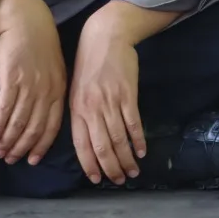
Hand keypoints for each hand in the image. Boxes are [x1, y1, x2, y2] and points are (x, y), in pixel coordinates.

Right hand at [0, 0, 66, 165]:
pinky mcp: (12, 77)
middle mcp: (47, 90)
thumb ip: (51, 92)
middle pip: (34, 127)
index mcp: (60, 90)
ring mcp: (30, 84)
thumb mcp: (54, 69)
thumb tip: (42, 117)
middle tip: (9, 159)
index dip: (41, 145)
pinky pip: (5, 107)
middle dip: (21, 146)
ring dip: (7, 139)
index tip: (31, 160)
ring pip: (19, 120)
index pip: (52, 125)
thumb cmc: (40, 45)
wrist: (27, 20)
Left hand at [70, 18, 144, 185]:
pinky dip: (138, 139)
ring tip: (133, 171)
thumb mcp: (77, 89)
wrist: (105, 37)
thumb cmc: (89, 63)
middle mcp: (91, 109)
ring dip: (126, 158)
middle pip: (101, 146)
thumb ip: (81, 113)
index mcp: (76, 109)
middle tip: (119, 180)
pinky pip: (133, 123)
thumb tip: (88, 138)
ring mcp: (110, 102)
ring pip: (118, 138)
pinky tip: (142, 150)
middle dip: (111, 167)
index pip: (81, 145)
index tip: (97, 179)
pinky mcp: (127, 94)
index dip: (90, 164)